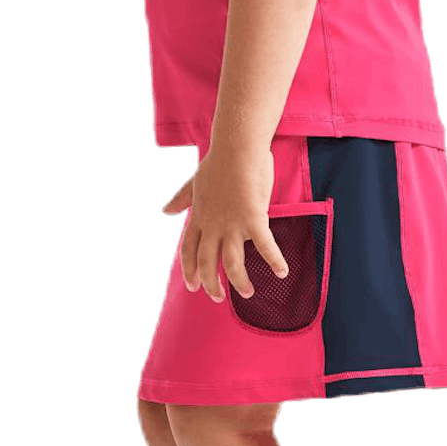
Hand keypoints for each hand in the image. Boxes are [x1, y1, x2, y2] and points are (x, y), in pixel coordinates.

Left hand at [161, 143, 289, 302]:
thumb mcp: (194, 183)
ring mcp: (232, 223)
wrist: (237, 147)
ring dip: (239, 281)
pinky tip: (282, 273)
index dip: (189, 270)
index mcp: (199, 217)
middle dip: (211, 284)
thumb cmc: (218, 162)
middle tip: (217, 299)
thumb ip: (180, 199)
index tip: (192, 286)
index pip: (188, 250)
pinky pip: (265, 246)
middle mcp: (213, 225)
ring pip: (232, 262)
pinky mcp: (254, 218)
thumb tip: (164, 211)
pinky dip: (274, 261)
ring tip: (246, 293)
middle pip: (207, 262)